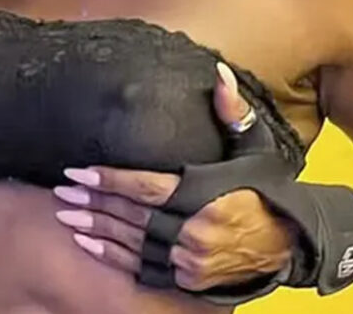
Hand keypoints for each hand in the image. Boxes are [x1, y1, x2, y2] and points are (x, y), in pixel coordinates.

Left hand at [53, 63, 295, 291]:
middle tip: (61, 192)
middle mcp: (196, 229)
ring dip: (96, 230)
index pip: (145, 187)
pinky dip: (113, 258)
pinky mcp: (189, 280)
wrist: (291, 241)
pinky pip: (143, 269)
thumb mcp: (256, 147)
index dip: (109, 180)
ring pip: (133, 244)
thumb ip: (233, 112)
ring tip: (65, 217)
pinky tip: (89, 246)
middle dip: (93, 204)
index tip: (79, 172)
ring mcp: (191, 258)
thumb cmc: (268, 188)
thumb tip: (220, 72)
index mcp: (205, 194)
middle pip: (132, 217)